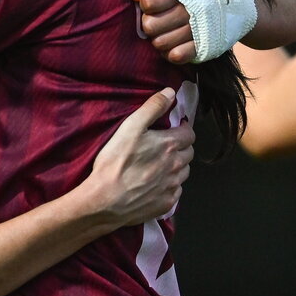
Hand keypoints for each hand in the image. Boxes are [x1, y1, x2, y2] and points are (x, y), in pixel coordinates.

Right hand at [89, 88, 193, 225]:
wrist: (105, 200)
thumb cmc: (115, 162)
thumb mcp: (130, 127)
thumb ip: (152, 108)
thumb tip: (170, 92)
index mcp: (170, 145)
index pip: (189, 134)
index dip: (182, 129)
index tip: (172, 129)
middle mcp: (177, 166)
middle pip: (189, 153)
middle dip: (180, 148)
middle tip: (163, 147)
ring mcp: (172, 186)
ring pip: (184, 173)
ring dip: (176, 167)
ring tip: (158, 166)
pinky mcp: (166, 203)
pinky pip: (176, 191)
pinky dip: (169, 186)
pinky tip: (154, 185)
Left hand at [132, 0, 196, 63]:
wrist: (220, 3)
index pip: (150, 1)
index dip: (145, 4)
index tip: (148, 3)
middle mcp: (191, 10)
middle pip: (150, 26)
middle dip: (148, 24)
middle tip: (155, 20)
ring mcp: (198, 29)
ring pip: (161, 42)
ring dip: (158, 39)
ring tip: (164, 32)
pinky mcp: (202, 46)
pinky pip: (177, 55)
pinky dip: (170, 52)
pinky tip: (173, 45)